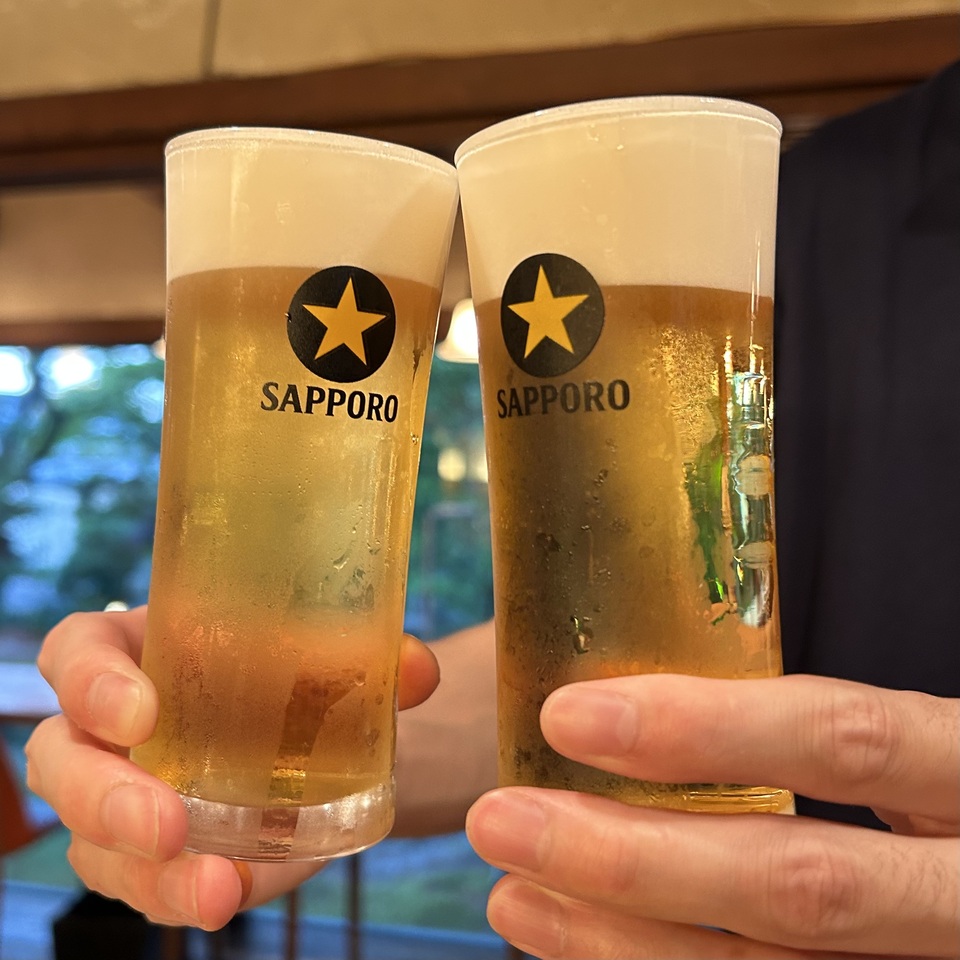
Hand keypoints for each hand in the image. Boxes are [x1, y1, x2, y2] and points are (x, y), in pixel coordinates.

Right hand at [25, 606, 439, 929]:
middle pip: (62, 762)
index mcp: (139, 647)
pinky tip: (232, 896)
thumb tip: (416, 670)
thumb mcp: (325, 649)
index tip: (142, 713)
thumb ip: (370, 654)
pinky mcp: (152, 853)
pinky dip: (185, 897)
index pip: (77, 652)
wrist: (312, 726)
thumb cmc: (293, 666)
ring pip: (92, 843)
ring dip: (146, 874)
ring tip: (217, 890)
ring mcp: (124, 796)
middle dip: (103, 799)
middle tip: (168, 826)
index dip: (88, 682)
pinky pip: (148, 884)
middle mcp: (112, 725)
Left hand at [466, 674, 958, 958]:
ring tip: (516, 897)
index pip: (843, 739)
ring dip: (623, 943)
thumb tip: (647, 688)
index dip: (707, 729)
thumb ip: (822, 727)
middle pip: (799, 887)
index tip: (571, 715)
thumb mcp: (919, 740)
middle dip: (633, 860)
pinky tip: (590, 950)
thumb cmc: (943, 785)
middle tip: (504, 822)